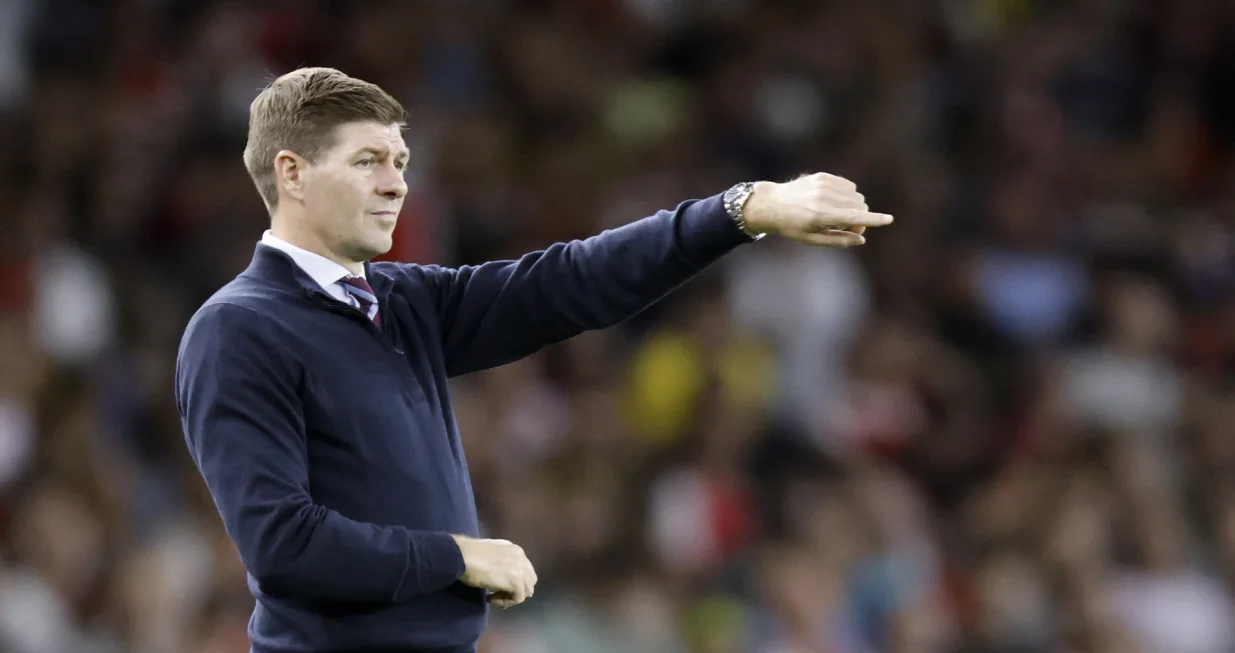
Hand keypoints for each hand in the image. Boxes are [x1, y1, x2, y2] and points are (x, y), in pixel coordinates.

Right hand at [451, 535, 537, 608]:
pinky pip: (518, 598)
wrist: (462, 555)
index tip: (497, 585)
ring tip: (494, 597)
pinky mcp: (516, 581)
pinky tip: (491, 599)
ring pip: (526, 591)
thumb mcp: (489, 555)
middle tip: (499, 593)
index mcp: (515, 550)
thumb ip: (500, 562)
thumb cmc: (468, 555)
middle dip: (517, 589)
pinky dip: (505, 602)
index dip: (513, 580)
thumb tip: (498, 574)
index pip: (524, 569)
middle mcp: (521, 557)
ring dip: (511, 597)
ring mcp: (520, 569)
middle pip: (530, 580)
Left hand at [742, 173, 893, 246]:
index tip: (889, 219)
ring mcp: (824, 184)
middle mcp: (823, 198)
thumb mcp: (812, 239)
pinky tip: (832, 202)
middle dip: (860, 218)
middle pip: (859, 206)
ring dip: (853, 207)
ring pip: (856, 196)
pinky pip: (848, 186)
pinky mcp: (823, 176)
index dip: (873, 219)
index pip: (854, 216)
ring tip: (836, 215)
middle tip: (848, 228)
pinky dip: (847, 195)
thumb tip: (861, 239)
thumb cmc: (793, 226)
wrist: (773, 204)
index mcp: (820, 215)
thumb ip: (838, 240)